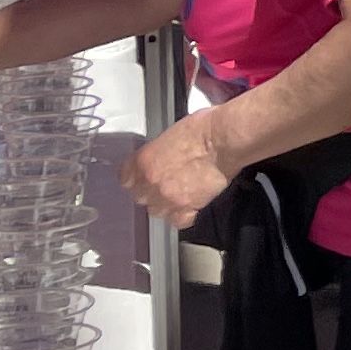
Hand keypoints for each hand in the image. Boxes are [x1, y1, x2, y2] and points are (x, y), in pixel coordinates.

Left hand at [123, 114, 239, 227]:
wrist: (225, 139)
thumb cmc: (204, 128)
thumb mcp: (171, 134)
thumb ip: (159, 152)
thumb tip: (162, 157)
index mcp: (143, 160)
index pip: (125, 179)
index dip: (137, 178)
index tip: (143, 177)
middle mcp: (151, 181)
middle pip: (140, 197)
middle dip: (151, 192)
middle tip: (166, 183)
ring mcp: (168, 196)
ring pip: (157, 211)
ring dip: (166, 204)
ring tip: (180, 194)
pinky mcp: (188, 207)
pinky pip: (178, 221)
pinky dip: (184, 216)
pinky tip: (191, 205)